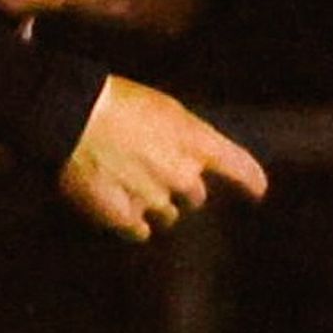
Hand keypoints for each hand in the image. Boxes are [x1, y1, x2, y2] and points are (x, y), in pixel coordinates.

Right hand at [56, 75, 269, 241]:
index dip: (250, 180)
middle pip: (195, 196)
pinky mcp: (127, 218)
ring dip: (155, 205)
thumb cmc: (115, 100)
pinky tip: (119, 210)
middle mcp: (183, 174)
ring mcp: (155, 199)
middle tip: (155, 173)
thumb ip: (183, 135)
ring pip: (167, 215)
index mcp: (195, 141)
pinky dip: (132, 223)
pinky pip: (139, 231)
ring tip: (129, 186)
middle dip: (180, 188)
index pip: (237, 165)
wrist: (73, 117)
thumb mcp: (163, 108)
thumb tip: (187, 156)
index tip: (259, 191)